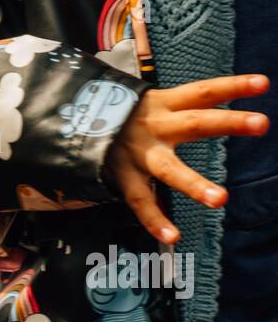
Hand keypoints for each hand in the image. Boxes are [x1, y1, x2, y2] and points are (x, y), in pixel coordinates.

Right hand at [104, 73, 269, 241]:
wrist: (64, 120)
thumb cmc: (115, 114)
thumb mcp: (143, 102)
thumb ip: (173, 106)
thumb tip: (207, 102)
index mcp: (161, 104)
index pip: (202, 91)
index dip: (232, 86)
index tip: (263, 83)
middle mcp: (154, 126)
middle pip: (197, 122)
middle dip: (229, 123)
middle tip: (262, 123)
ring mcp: (138, 153)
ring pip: (169, 169)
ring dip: (195, 184)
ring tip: (221, 199)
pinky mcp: (122, 176)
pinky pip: (140, 201)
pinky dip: (154, 221)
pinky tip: (173, 238)